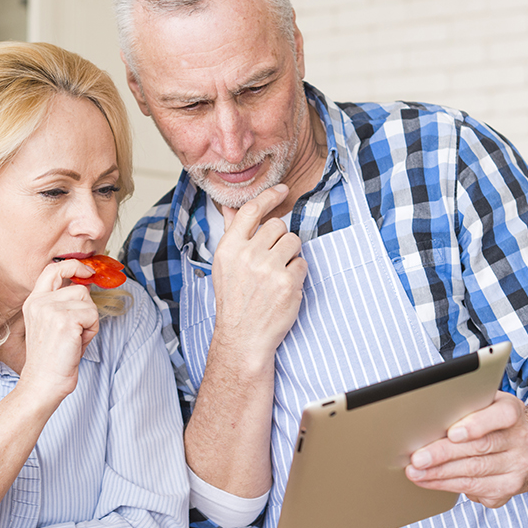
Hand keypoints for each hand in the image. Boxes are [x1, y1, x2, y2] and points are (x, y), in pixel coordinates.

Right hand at [17, 260, 99, 401]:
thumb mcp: (52, 324)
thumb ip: (63, 303)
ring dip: (89, 322)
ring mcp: (51, 310)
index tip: (86, 270)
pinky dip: (91, 331)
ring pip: (89, 303)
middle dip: (86, 310)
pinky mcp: (65, 320)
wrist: (42, 383)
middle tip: (76, 332)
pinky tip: (77, 344)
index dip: (72, 266)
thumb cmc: (51, 359)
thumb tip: (84, 285)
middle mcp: (40, 302)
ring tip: (75, 339)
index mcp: (34, 302)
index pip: (52, 270)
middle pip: (80, 289)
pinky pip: (92, 316)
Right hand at [213, 184, 307, 362]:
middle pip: (278, 226)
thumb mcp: (224, 264)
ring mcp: (268, 269)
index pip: (251, 210)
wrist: (243, 337)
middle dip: (280, 239)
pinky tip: (284, 287)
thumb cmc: (235, 300)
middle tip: (273, 259)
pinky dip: (297, 274)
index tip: (282, 190)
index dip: (269, 197)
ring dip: (291, 255)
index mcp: (229, 248)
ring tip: (278, 274)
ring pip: (294, 241)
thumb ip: (231, 233)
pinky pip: (302, 263)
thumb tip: (230, 207)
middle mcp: (247, 255)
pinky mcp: (287, 283)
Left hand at [403, 391, 527, 507]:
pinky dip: (447, 485)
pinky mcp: (509, 487)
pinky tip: (430, 481)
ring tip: (416, 472)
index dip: (476, 424)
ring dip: (439, 474)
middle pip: (480, 447)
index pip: (502, 415)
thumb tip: (426, 418)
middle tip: (418, 459)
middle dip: (443, 454)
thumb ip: (464, 408)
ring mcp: (517, 466)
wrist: (520, 448)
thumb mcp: (484, 406)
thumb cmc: (490, 423)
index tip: (452, 434)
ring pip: (474, 471)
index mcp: (513, 411)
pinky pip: (474, 488)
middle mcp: (521, 439)